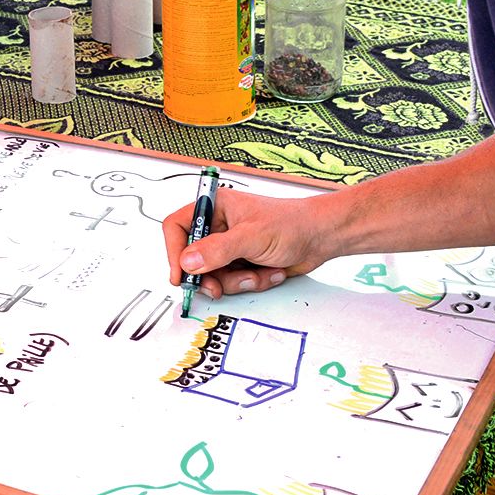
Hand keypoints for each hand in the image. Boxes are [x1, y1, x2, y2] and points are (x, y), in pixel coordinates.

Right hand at [161, 188, 341, 297]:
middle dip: (209, 275)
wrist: (321, 237)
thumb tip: (188, 262)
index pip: (178, 227)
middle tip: (217, 287)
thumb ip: (217, 250)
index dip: (173, 250)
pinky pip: (232, 281)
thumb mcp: (251, 237)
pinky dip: (250, 282)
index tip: (179, 274)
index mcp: (216, 207)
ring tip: (256, 273)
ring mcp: (231, 246)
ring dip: (235, 281)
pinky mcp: (242, 262)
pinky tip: (268, 271)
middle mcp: (220, 226)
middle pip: (193, 257)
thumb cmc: (292, 223)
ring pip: (213, 274)